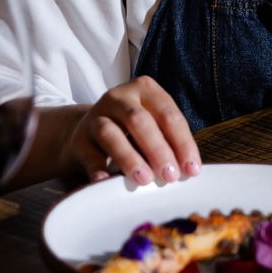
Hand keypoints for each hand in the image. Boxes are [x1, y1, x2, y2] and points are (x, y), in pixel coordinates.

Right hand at [67, 75, 202, 185]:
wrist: (86, 131)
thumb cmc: (130, 130)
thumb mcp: (151, 124)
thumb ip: (168, 140)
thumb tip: (189, 168)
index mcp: (145, 90)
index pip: (168, 114)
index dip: (182, 142)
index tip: (192, 169)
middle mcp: (119, 98)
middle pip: (140, 121)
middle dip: (158, 149)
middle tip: (170, 175)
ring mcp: (96, 117)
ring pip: (111, 134)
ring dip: (130, 158)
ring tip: (144, 179)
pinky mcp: (79, 140)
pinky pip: (89, 156)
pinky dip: (98, 170)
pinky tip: (107, 183)